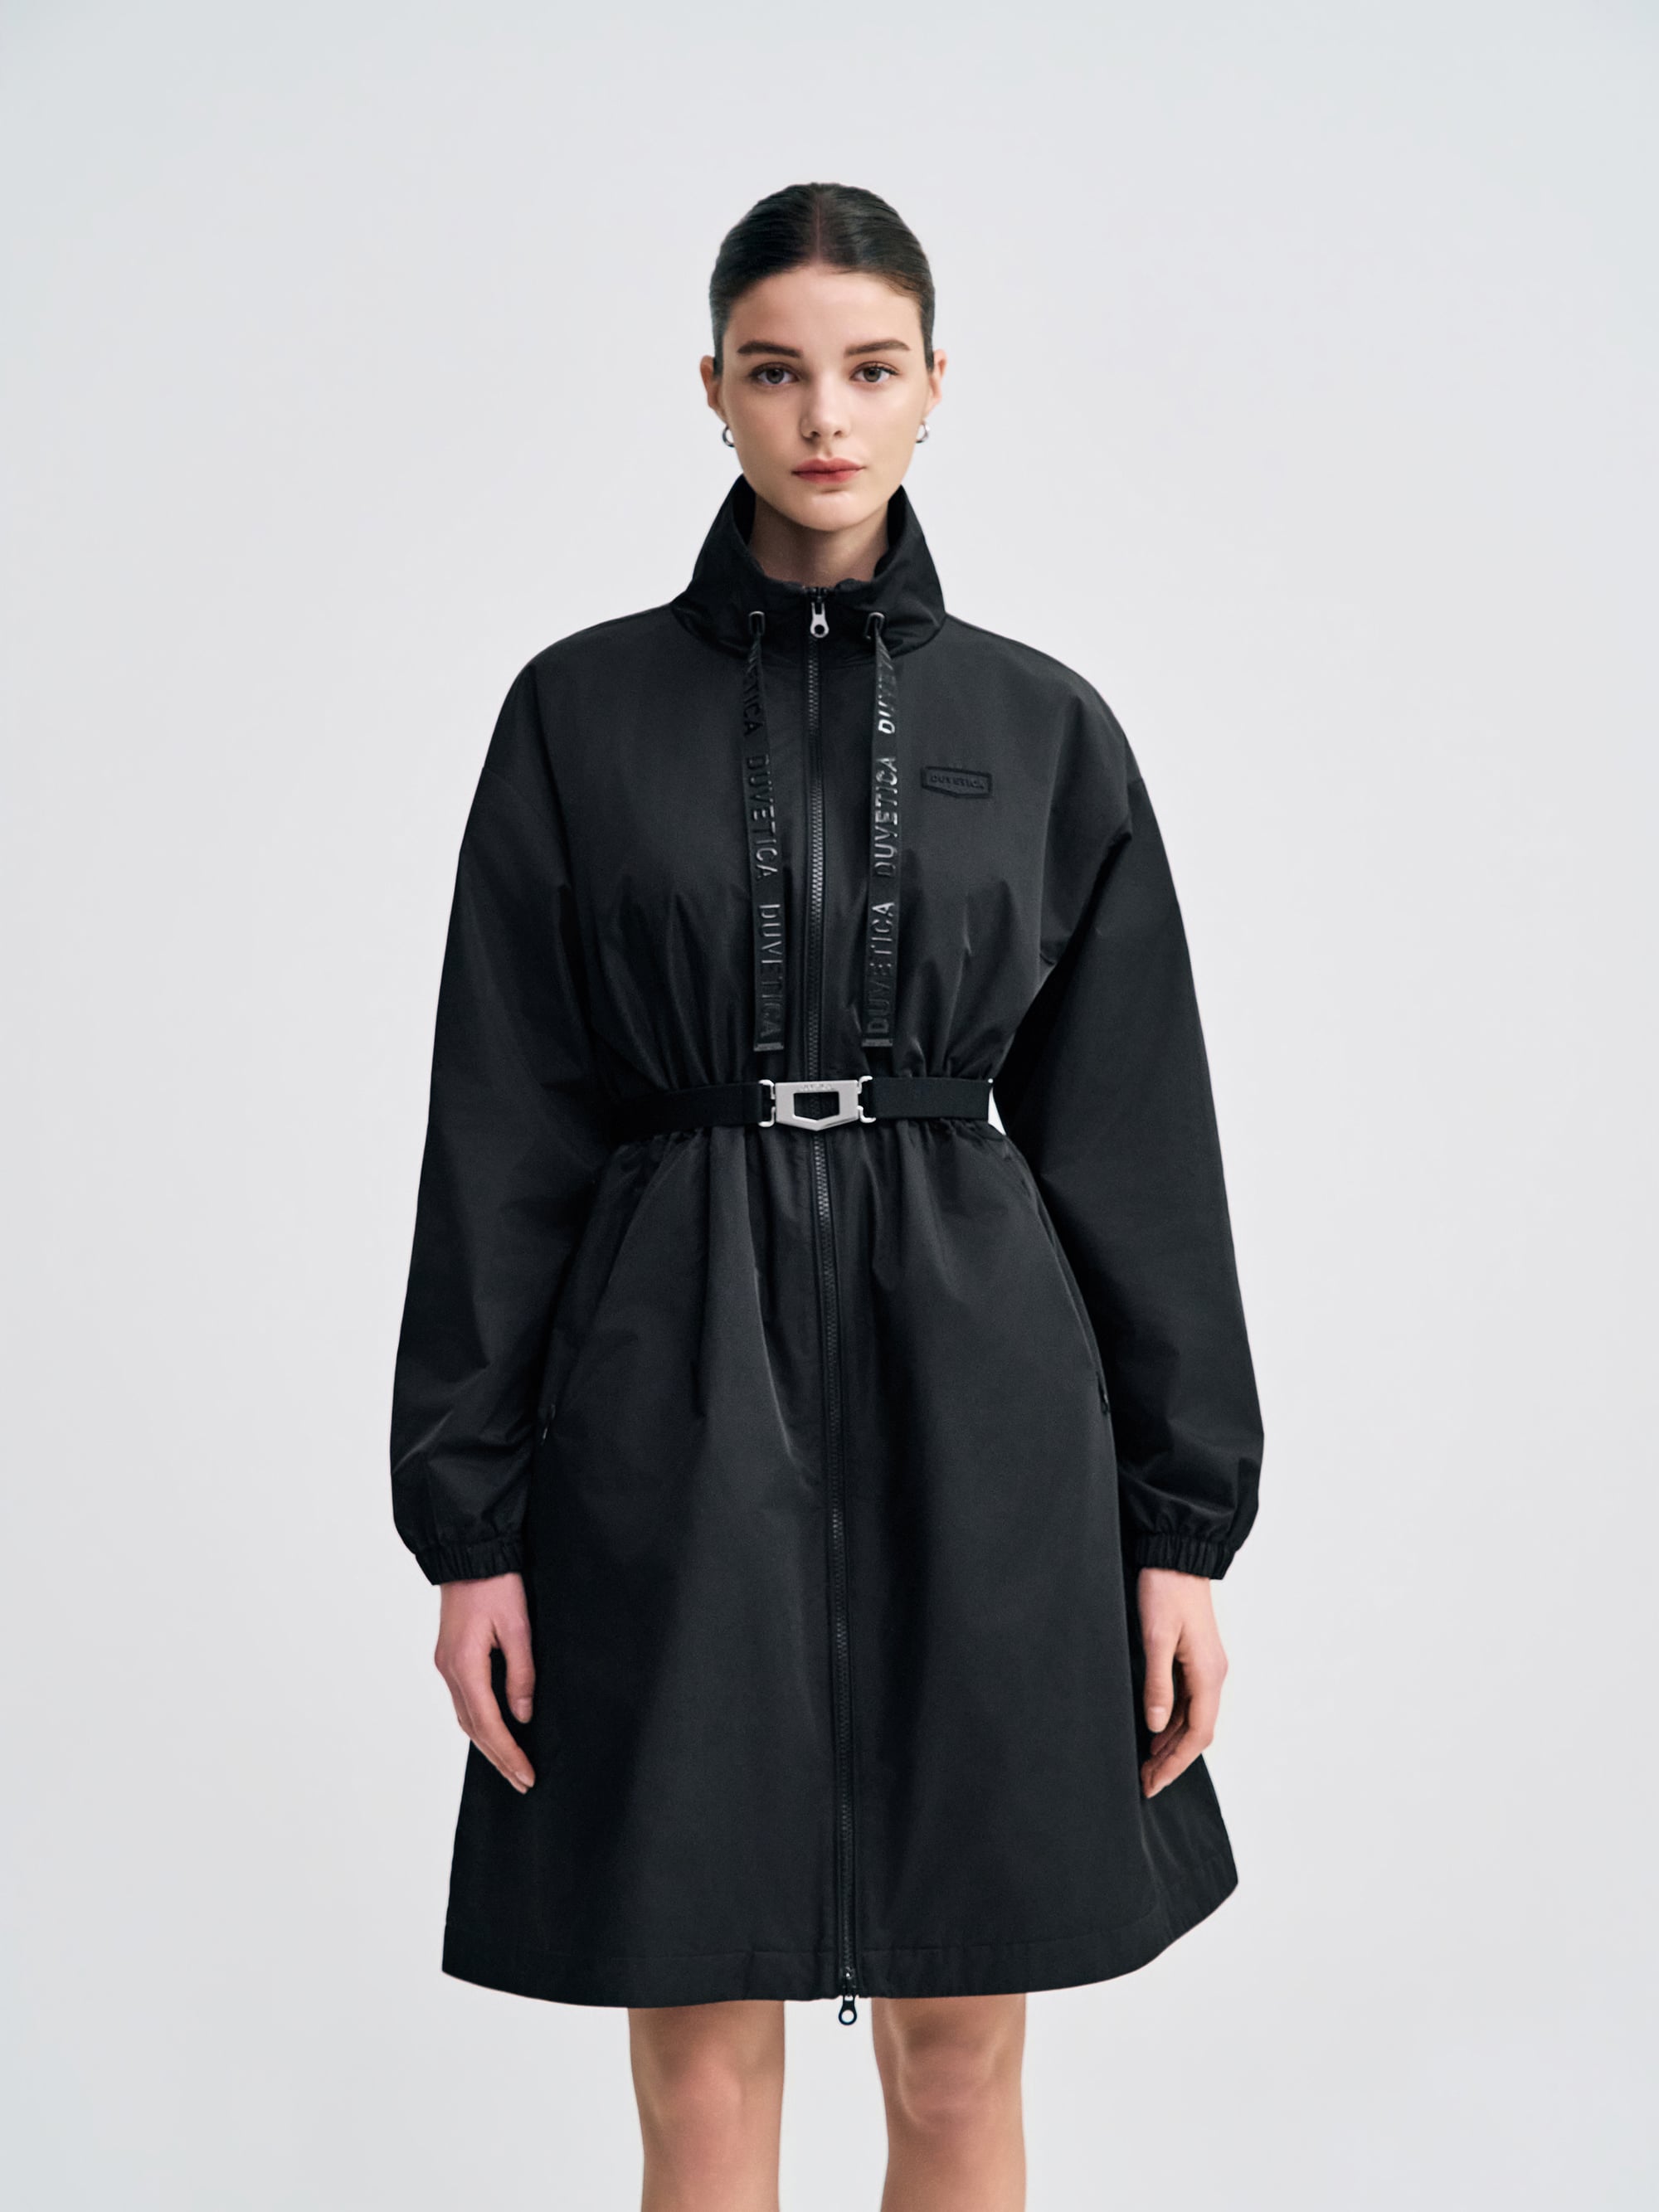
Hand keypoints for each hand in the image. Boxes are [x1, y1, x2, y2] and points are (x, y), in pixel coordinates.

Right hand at [435, 1572, 535, 1792]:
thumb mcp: (518, 1626)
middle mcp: (449, 1670)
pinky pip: (464, 1701)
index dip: (507, 1753)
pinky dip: (479, 1723)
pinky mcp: (450, 1657)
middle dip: (498, 1758)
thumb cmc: (496, 1584)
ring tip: (511, 1766)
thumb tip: (523, 1715)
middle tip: (522, 1782)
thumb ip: (521, 1673)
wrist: (469, 1554)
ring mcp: (446, 1665)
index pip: (487, 1723)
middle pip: (473, 1728)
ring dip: (488, 1744)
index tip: (526, 1775)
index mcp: (465, 1665)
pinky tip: (494, 1732)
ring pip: (465, 1717)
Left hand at [1136, 1567, 1227, 1798]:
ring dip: (1170, 1743)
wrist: (1177, 1553)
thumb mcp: (1155, 1637)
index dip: (1174, 1763)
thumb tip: (1154, 1726)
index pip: (1197, 1734)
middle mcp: (1213, 1675)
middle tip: (1144, 1782)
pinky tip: (1153, 1731)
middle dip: (1171, 1760)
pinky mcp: (1195, 1657)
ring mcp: (1206, 1666)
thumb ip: (1157, 1683)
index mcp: (1208, 1674)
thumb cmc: (1165, 1590)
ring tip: (1145, 1764)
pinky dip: (1171, 1722)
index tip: (1152, 1783)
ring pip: (1192, 1718)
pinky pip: (1187, 1701)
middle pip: (1197, 1732)